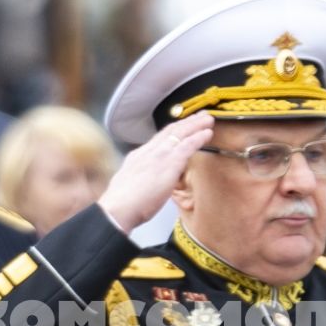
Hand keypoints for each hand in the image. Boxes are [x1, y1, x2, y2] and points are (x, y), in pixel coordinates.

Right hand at [97, 112, 214, 232]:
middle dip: (186, 122)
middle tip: (199, 115)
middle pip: (170, 131)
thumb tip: (146, 181)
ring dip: (196, 124)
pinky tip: (207, 133)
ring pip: (180, 134)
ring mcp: (159, 156)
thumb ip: (140, 178)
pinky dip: (198, 137)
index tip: (182, 125)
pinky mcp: (169, 164)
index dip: (173, 130)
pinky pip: (187, 146)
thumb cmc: (122, 205)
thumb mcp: (130, 184)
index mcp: (139, 156)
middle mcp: (149, 151)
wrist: (117, 209)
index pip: (159, 139)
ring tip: (208, 118)